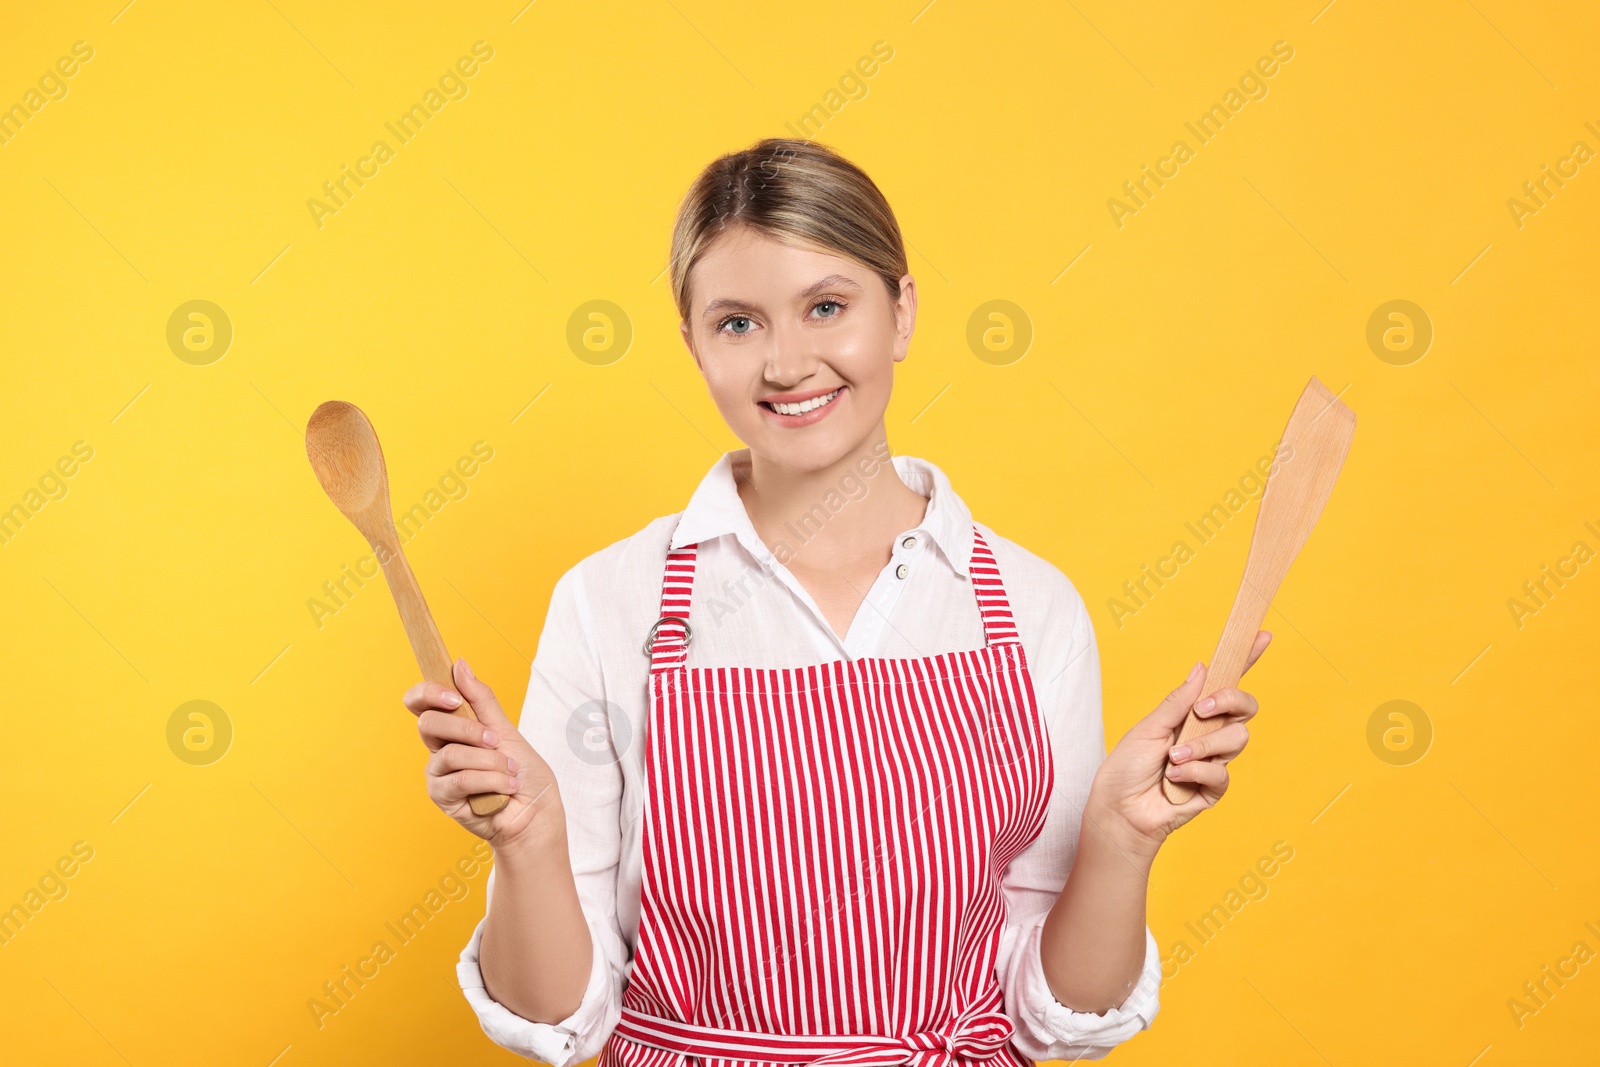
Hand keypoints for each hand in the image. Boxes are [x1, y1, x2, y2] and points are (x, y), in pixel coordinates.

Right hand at [403, 658, 562, 850]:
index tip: (454, 697)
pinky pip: (461, 779)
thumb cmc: (524, 773)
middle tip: (495, 740)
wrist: (536, 812)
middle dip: (468, 729)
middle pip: (429, 723)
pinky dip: (491, 781)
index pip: (420, 703)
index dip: (428, 693)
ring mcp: (439, 774)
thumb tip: (459, 664)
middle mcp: (439, 749)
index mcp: (452, 728)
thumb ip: (481, 700)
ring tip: (509, 772)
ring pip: (451, 754)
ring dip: (490, 762)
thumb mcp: (506, 729)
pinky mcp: (443, 798)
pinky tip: (506, 788)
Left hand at [1085, 631, 1271, 857]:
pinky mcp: (1214, 788)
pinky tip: (1175, 778)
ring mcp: (1214, 760)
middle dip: (1229, 702)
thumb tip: (1201, 668)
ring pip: (1236, 739)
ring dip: (1202, 746)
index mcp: (1192, 713)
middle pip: (1245, 708)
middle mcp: (1208, 733)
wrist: (1120, 810)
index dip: (1244, 660)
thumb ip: (1178, 701)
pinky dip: (1196, 772)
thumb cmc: (1127, 767)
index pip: (1224, 685)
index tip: (1261, 636)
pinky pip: (1222, 772)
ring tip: (1173, 757)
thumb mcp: (1149, 727)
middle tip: (1202, 710)